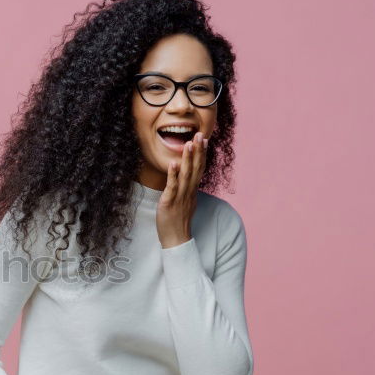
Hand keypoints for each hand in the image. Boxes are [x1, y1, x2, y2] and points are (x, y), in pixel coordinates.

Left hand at [156, 131, 206, 247]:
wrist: (176, 240)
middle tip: (200, 134)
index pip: (200, 169)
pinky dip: (173, 174)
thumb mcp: (185, 202)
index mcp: (192, 191)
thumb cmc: (178, 222)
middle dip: (198, 150)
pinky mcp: (169, 202)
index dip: (202, 154)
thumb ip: (188, 190)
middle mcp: (189, 192)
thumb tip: (191, 181)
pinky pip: (172, 186)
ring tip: (188, 143)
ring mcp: (180, 197)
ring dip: (187, 158)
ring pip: (186, 175)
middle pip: (196, 168)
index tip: (204, 139)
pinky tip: (174, 163)